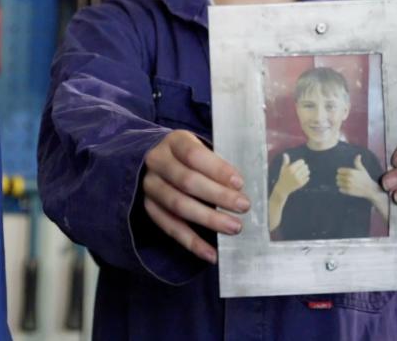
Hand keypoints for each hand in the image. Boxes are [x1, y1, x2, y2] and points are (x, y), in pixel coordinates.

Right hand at [142, 130, 249, 263]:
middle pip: (187, 181)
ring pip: (178, 205)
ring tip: (233, 228)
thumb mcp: (201, 148)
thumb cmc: (190, 157)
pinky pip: (169, 227)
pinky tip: (211, 253)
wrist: (158, 161)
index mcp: (174, 142)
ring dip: (208, 219)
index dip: (217, 169)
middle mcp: (156, 162)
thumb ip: (218, 162)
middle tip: (244, 206)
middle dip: (218, 195)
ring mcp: (150, 186)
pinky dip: (191, 242)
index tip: (240, 183)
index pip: (194, 154)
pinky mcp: (149, 207)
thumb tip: (247, 183)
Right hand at [273, 153, 309, 196]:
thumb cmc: (283, 176)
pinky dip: (306, 176)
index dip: (301, 162)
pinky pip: (307, 178)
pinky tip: (303, 176)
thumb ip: (285, 161)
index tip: (300, 163)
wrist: (283, 188)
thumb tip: (285, 154)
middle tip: (302, 167)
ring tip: (303, 171)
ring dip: (306, 171)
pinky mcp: (301, 184)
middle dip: (304, 166)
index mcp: (291, 169)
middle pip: (305, 166)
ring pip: (307, 172)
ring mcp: (298, 179)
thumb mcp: (283, 168)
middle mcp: (295, 174)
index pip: (301, 162)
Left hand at [336, 155, 377, 199]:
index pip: (339, 171)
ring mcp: (348, 185)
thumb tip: (358, 155)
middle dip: (340, 177)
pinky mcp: (348, 191)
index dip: (341, 172)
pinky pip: (340, 189)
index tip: (345, 174)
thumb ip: (357, 162)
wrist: (370, 189)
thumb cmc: (365, 178)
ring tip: (346, 183)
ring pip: (338, 183)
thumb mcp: (362, 169)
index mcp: (351, 172)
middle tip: (345, 179)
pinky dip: (342, 189)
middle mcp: (349, 178)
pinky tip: (347, 188)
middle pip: (337, 177)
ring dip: (340, 183)